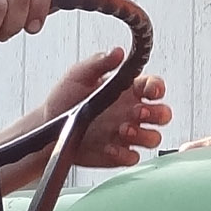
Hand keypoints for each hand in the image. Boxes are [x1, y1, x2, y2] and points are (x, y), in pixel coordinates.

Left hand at [41, 48, 169, 166]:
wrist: (47, 128)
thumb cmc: (64, 99)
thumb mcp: (79, 75)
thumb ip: (100, 62)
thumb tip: (118, 52)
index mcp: (127, 90)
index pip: (153, 86)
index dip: (157, 88)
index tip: (150, 90)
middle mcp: (130, 112)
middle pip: (162, 114)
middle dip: (157, 114)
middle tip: (138, 112)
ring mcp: (126, 135)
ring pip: (153, 137)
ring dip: (143, 135)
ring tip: (122, 129)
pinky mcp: (117, 155)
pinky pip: (133, 157)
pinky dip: (124, 154)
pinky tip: (109, 147)